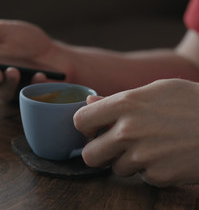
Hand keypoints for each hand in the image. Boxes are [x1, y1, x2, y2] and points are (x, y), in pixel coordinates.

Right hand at [0, 19, 70, 101]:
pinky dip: (34, 83)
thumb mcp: (4, 32)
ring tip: (15, 71)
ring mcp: (11, 88)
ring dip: (8, 83)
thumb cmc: (29, 43)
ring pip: (1, 93)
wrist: (58, 56)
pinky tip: (40, 74)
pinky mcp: (26, 96)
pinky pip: (27, 94)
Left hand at [74, 79, 198, 186]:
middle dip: (99, 152)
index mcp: (125, 104)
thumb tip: (90, 104)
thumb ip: (119, 99)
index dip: (86, 127)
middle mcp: (128, 131)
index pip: (80, 122)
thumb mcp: (157, 90)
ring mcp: (143, 156)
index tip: (95, 129)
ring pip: (116, 168)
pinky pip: (142, 177)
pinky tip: (168, 156)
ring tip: (152, 146)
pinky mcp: (159, 176)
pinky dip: (151, 170)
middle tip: (113, 147)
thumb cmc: (193, 103)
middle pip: (89, 156)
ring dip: (128, 161)